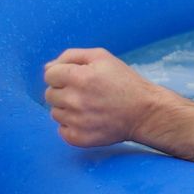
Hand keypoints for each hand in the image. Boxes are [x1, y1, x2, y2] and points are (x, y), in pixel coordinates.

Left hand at [44, 47, 162, 147]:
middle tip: (85, 93)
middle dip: (64, 91)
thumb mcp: (103, 57)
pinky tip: (88, 120)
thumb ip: (72, 56)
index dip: (62, 74)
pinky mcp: (78, 138)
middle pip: (49, 94)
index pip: (49, 75)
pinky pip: (61, 130)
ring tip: (89, 106)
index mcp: (80, 77)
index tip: (77, 78)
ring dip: (67, 109)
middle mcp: (75, 99)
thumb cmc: (125, 82)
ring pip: (55, 113)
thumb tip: (47, 68)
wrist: (145, 112)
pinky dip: (71, 125)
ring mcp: (75, 121)